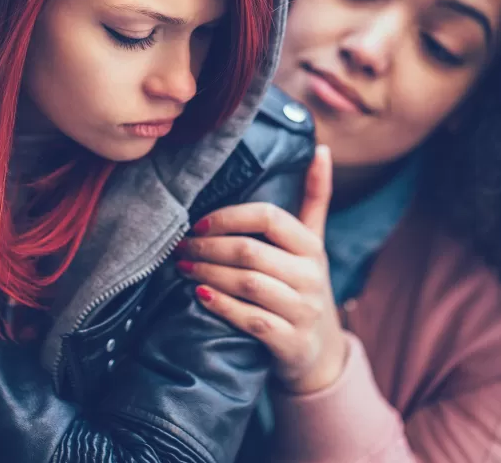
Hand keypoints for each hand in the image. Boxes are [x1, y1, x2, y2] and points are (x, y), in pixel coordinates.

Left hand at [176, 146, 347, 393]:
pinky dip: (222, 305)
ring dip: (208, 273)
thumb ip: (314, 198)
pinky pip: (251, 319)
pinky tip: (199, 296)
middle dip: (208, 247)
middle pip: (251, 251)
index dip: (229, 217)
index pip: (269, 217)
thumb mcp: (312, 244)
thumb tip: (320, 149)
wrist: (320, 353)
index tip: (198, 222)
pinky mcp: (290, 342)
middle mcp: (311, 276)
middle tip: (180, 247)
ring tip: (183, 267)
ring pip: (248, 283)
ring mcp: (303, 311)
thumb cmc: (303, 287)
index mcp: (311, 247)